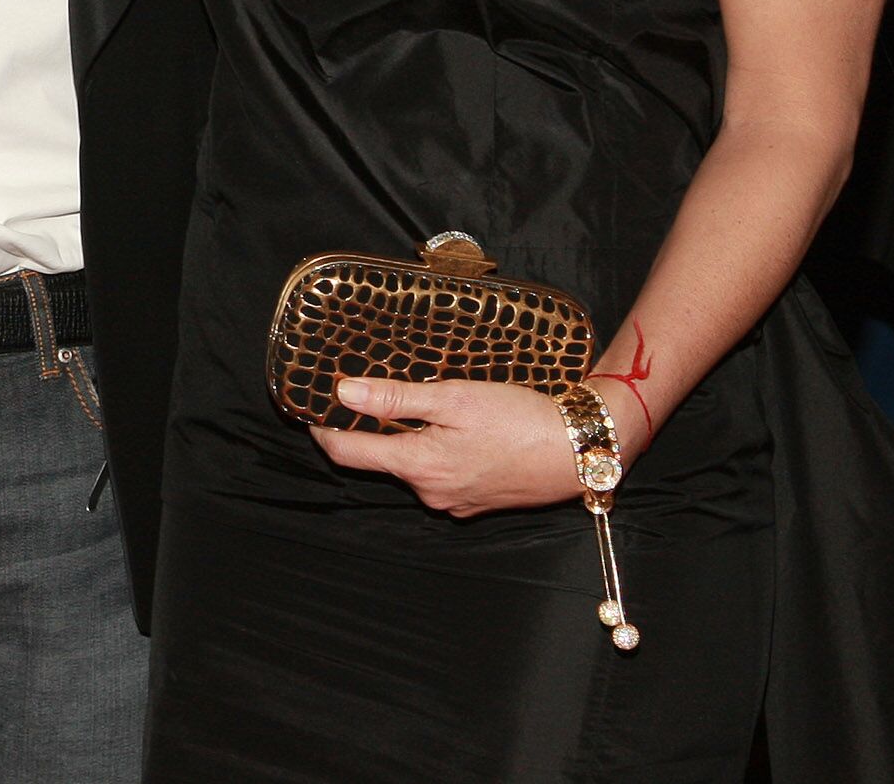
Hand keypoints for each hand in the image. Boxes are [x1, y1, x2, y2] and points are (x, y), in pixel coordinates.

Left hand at [309, 377, 592, 517]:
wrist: (581, 452)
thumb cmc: (520, 420)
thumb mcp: (454, 399)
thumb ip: (395, 400)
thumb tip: (344, 394)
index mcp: (418, 467)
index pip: (346, 453)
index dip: (324, 429)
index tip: (311, 406)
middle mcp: (430, 493)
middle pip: (380, 460)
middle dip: (370, 430)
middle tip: (366, 392)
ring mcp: (454, 502)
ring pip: (412, 467)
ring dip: (408, 440)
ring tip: (422, 406)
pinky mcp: (477, 501)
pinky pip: (440, 475)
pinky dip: (436, 453)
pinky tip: (457, 430)